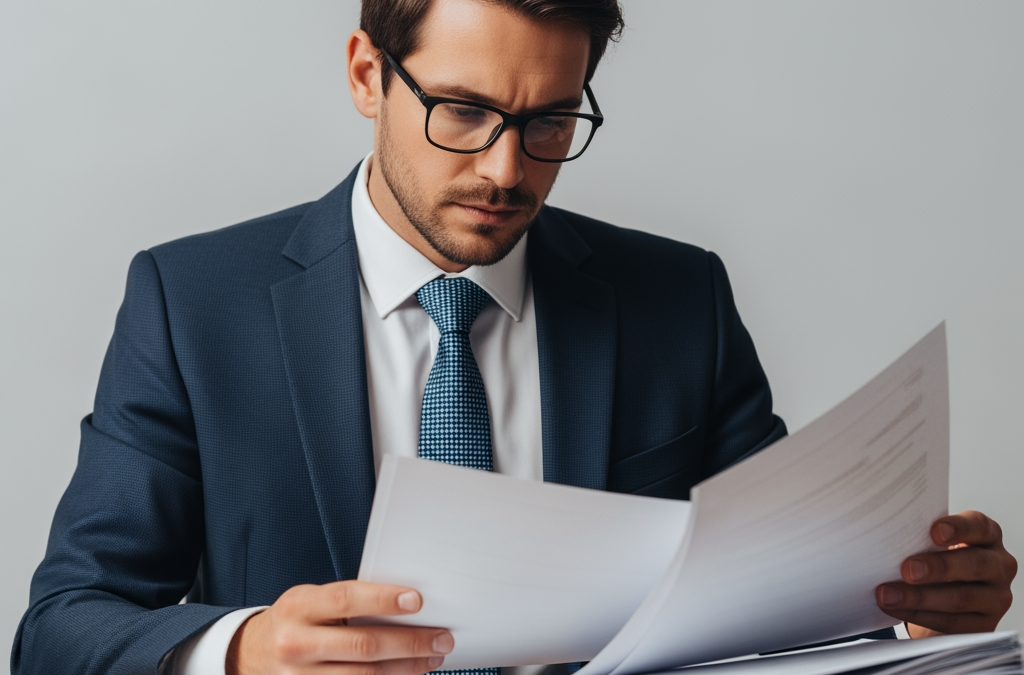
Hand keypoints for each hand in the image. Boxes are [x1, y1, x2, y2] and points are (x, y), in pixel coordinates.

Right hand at [227, 580, 452, 674]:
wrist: (251, 653)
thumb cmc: (296, 619)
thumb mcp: (312, 599)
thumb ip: (349, 602)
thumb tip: (407, 604)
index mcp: (298, 606)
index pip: (346, 601)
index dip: (383, 600)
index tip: (417, 600)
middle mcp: (295, 644)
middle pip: (363, 646)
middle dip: (410, 642)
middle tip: (442, 637)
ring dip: (405, 668)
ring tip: (432, 658)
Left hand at [876, 510, 1016, 635]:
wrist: (940, 598)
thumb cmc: (933, 558)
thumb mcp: (932, 542)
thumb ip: (920, 536)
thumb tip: (884, 534)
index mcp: (986, 536)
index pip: (979, 526)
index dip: (959, 528)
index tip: (935, 531)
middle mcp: (998, 565)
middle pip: (974, 564)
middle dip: (938, 567)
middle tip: (907, 570)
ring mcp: (995, 597)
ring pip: (961, 598)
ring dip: (920, 597)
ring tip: (888, 595)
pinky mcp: (985, 624)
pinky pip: (953, 623)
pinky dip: (920, 616)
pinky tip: (897, 609)